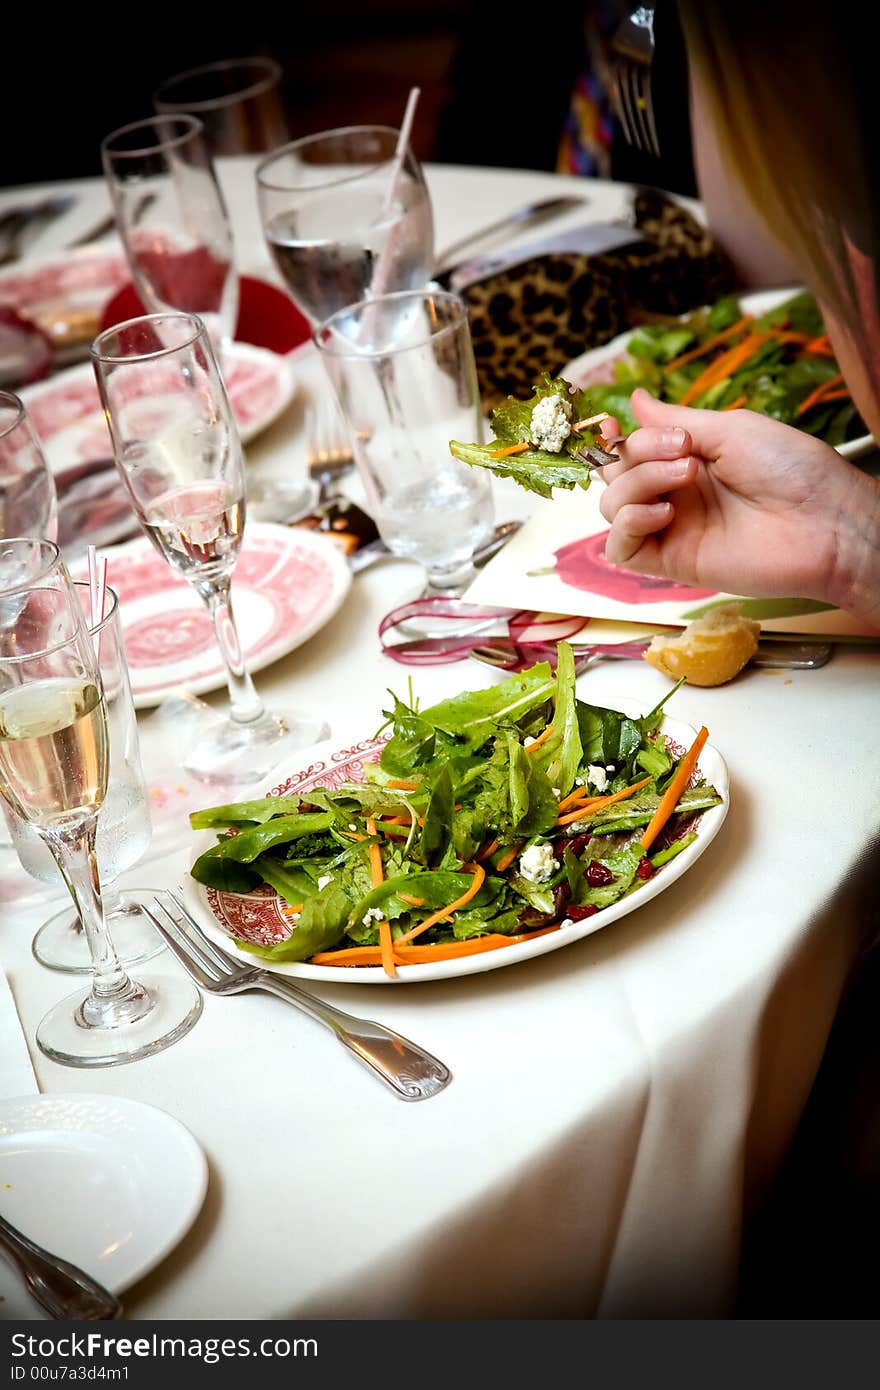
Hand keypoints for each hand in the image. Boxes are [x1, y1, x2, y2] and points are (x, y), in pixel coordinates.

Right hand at [598, 388, 879, 624]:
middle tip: (682, 450)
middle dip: (634, 454)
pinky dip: (629, 523)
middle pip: (615, 475)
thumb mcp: (731, 429)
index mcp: (687, 460)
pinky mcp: (673, 562)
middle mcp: (674, 494)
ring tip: (687, 476)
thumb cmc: (792, 469)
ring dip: (638, 483)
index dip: (614, 439)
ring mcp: (672, 529)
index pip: (629, 450)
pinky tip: (664, 512)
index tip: (612, 423)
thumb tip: (636, 398)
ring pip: (611, 507)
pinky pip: (622, 548)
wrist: (824, 521)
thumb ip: (675, 419)